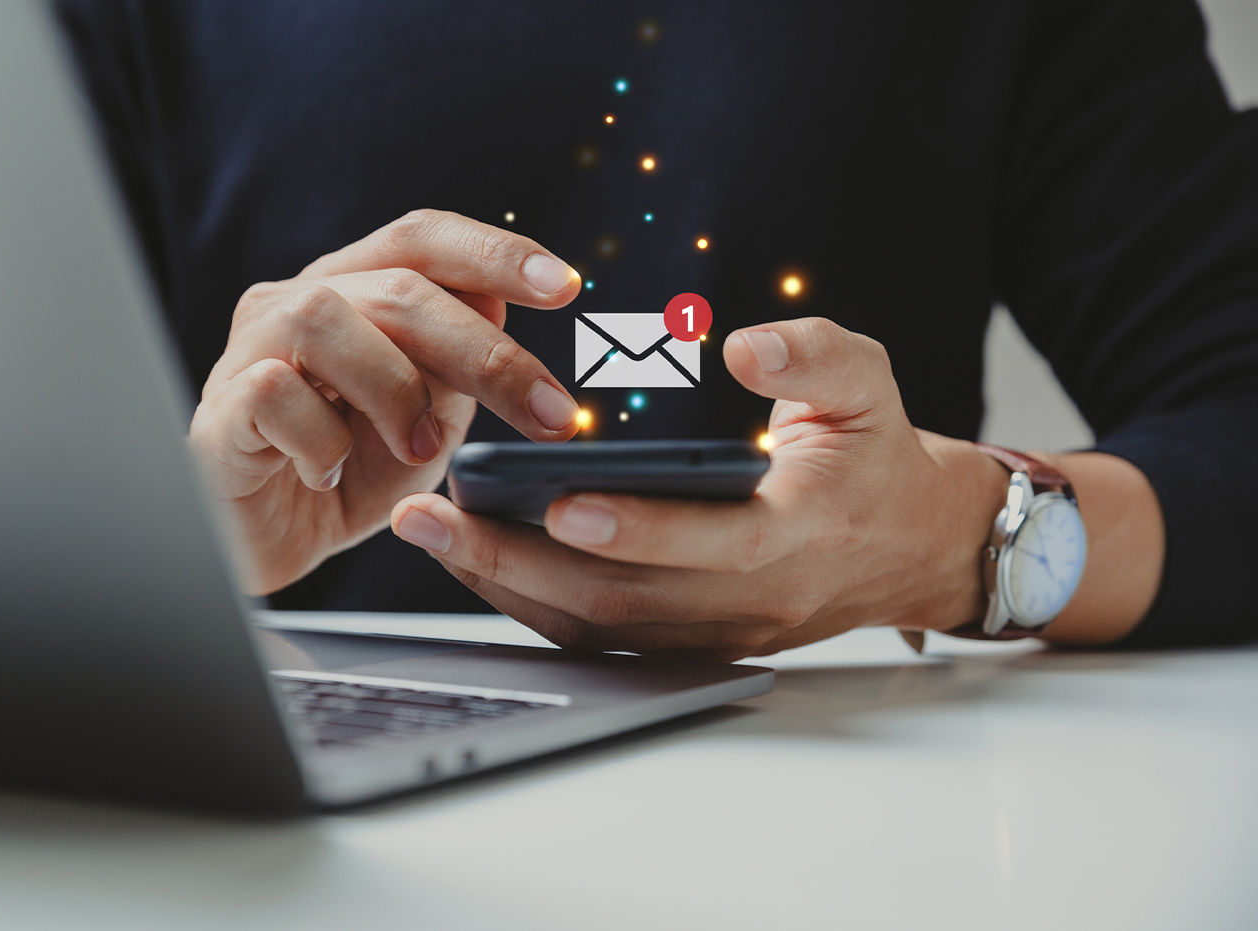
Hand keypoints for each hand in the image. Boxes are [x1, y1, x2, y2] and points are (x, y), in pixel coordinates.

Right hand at [190, 209, 582, 594]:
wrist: (268, 543)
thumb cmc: (348, 473)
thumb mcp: (426, 419)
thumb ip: (456, 366)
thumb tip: (500, 307)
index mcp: (353, 289)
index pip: (422, 239)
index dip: (494, 251)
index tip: (566, 286)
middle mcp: (295, 301)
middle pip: (397, 287)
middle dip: (486, 352)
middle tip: (550, 415)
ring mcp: (248, 350)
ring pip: (323, 317)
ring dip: (395, 389)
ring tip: (421, 449)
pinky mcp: (218, 410)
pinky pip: (273, 393)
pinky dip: (322, 441)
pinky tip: (333, 476)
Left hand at [389, 317, 1007, 660]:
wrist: (907, 546)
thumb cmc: (874, 456)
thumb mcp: (868, 385)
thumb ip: (814, 357)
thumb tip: (744, 346)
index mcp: (801, 533)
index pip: (716, 545)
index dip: (639, 529)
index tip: (561, 502)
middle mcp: (752, 601)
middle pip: (625, 600)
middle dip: (518, 562)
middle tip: (432, 519)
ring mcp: (716, 632)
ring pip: (599, 627)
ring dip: (506, 585)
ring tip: (430, 534)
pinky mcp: (689, 641)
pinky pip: (600, 634)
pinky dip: (531, 603)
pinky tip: (474, 559)